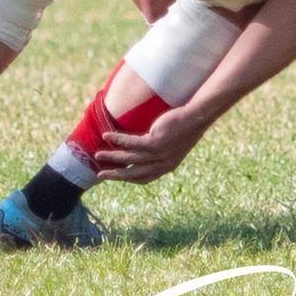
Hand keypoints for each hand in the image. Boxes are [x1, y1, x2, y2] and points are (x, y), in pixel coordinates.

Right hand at [93, 103, 209, 183]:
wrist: (197, 117)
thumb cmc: (185, 127)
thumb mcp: (172, 144)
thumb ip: (158, 151)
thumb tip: (141, 149)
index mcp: (167, 167)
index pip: (144, 178)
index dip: (128, 178)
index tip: (116, 177)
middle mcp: (163, 164)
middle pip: (133, 173)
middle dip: (115, 175)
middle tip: (100, 174)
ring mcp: (159, 154)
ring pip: (129, 158)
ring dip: (112, 156)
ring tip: (98, 154)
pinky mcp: (155, 142)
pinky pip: (131, 143)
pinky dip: (117, 139)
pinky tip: (107, 135)